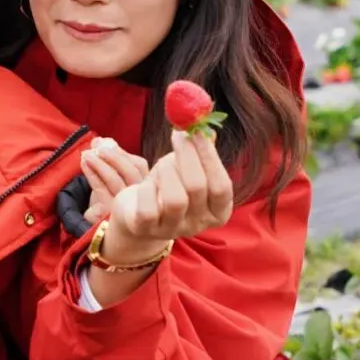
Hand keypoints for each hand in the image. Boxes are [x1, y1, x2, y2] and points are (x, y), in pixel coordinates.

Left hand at [80, 138, 149, 223]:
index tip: (105, 142)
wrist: (101, 231)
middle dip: (112, 155)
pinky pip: (100, 190)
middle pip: (131, 172)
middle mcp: (139, 198)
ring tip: (86, 154)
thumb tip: (100, 141)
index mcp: (145, 186)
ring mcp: (125, 208)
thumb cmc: (109, 199)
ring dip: (99, 163)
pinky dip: (92, 174)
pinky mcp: (109, 215)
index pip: (139, 165)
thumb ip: (109, 158)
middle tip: (96, 146)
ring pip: (115, 180)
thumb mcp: (112, 177)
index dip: (121, 152)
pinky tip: (84, 164)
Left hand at [103, 130, 234, 263]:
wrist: (138, 211)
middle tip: (178, 135)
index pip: (222, 186)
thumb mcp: (187, 167)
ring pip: (175, 200)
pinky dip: (146, 190)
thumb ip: (200, 150)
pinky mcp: (147, 230)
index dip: (210, 157)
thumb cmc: (169, 184)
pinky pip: (149, 209)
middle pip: (197, 187)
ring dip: (166, 173)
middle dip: (186, 156)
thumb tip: (205, 129)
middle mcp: (199, 224)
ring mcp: (173, 230)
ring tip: (161, 166)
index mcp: (218, 211)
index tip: (198, 133)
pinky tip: (146, 185)